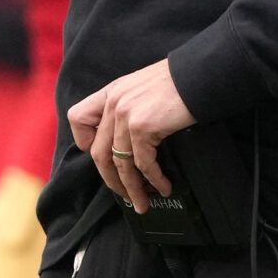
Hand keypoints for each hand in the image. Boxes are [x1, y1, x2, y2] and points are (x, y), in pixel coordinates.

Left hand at [68, 59, 193, 211]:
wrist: (200, 74)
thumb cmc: (178, 82)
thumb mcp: (142, 87)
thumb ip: (128, 106)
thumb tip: (128, 140)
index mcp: (111, 92)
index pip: (78, 118)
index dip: (86, 143)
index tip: (103, 158)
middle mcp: (114, 102)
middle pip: (99, 152)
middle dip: (111, 180)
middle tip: (125, 195)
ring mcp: (126, 114)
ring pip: (120, 164)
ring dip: (132, 189)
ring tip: (143, 203)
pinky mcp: (143, 126)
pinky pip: (143, 164)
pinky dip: (153, 180)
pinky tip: (163, 186)